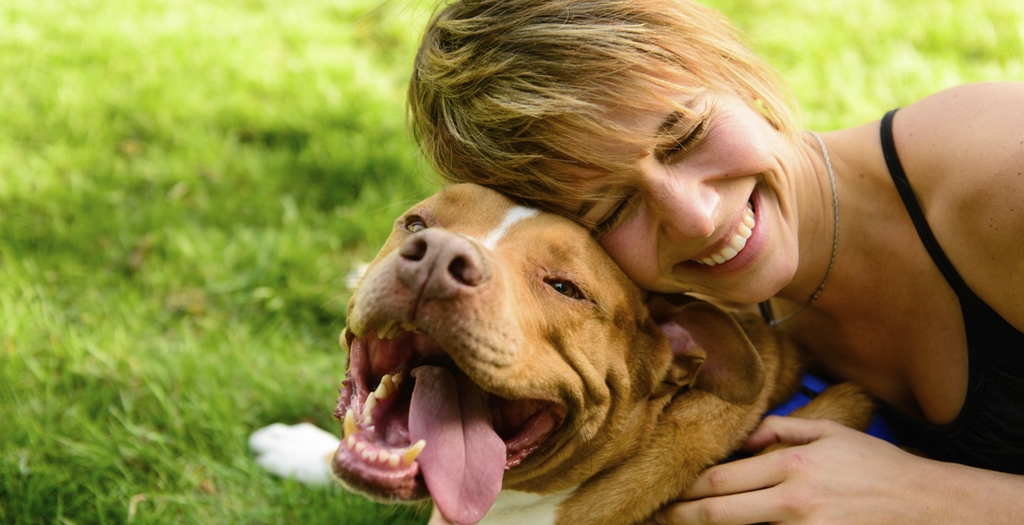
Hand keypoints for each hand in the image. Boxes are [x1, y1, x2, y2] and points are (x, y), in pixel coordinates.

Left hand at [654, 416, 944, 524]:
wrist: (927, 506)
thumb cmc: (878, 466)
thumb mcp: (830, 432)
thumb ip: (781, 430)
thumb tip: (743, 438)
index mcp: (792, 465)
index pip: (722, 478)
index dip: (689, 488)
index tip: (668, 491)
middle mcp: (793, 501)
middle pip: (720, 512)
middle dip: (684, 516)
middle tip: (659, 517)